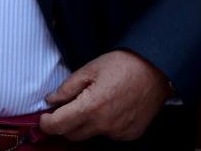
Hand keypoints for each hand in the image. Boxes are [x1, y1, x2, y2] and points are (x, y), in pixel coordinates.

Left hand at [39, 50, 172, 141]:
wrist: (156, 69)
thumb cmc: (122, 64)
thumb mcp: (89, 69)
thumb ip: (67, 87)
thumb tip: (51, 100)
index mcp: (91, 107)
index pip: (58, 126)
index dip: (46, 123)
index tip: (44, 118)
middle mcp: (104, 124)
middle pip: (72, 134)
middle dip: (64, 123)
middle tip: (66, 107)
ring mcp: (118, 132)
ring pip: (90, 135)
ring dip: (85, 124)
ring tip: (93, 103)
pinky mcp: (130, 134)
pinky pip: (109, 135)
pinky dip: (103, 125)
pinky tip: (110, 108)